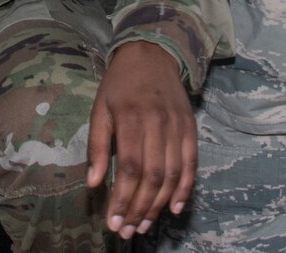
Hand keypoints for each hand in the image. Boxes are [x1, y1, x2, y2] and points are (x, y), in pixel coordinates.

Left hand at [86, 41, 196, 239]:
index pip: (130, 167)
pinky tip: (175, 208)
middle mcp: (158, 123)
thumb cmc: (120, 85)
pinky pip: (191, 164)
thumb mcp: (100, 108)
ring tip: (145, 225)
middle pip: (153, 176)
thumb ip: (97, 146)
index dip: (123, 198)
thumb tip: (94, 183)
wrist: (152, 54)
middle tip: (128, 230)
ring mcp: (178, 126)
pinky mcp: (191, 128)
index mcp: (132, 118)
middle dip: (139, 208)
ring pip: (172, 174)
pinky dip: (185, 189)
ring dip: (159, 205)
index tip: (113, 221)